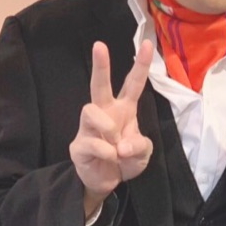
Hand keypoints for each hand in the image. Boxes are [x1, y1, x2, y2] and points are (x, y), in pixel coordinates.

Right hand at [69, 40, 153, 216]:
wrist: (107, 182)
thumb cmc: (126, 160)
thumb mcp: (143, 154)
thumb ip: (140, 146)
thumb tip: (121, 145)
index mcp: (124, 109)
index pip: (133, 83)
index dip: (140, 64)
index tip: (147, 43)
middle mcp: (105, 112)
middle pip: (100, 85)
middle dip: (101, 65)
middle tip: (99, 44)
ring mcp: (89, 127)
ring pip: (90, 109)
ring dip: (107, 128)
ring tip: (115, 146)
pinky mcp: (78, 144)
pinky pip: (92, 142)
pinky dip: (107, 152)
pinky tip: (110, 158)